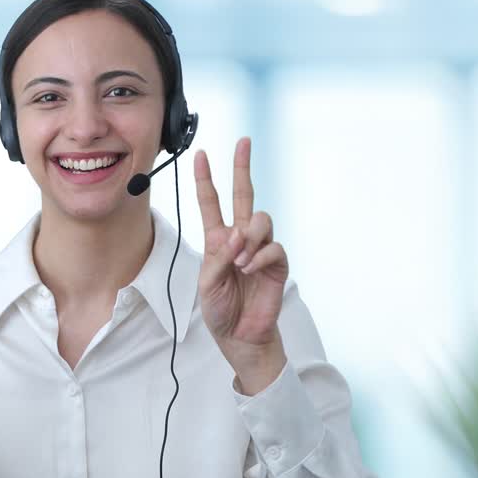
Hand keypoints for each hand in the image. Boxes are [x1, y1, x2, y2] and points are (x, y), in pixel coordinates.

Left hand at [194, 137, 288, 393]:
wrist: (240, 336)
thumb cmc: (220, 310)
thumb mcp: (206, 283)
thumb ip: (218, 257)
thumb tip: (237, 237)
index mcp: (217, 239)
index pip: (211, 203)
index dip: (205, 179)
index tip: (200, 155)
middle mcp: (240, 238)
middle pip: (244, 195)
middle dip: (242, 168)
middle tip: (243, 142)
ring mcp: (260, 249)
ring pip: (261, 220)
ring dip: (249, 237)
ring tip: (239, 261)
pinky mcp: (277, 263)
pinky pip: (273, 247)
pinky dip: (259, 256)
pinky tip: (250, 269)